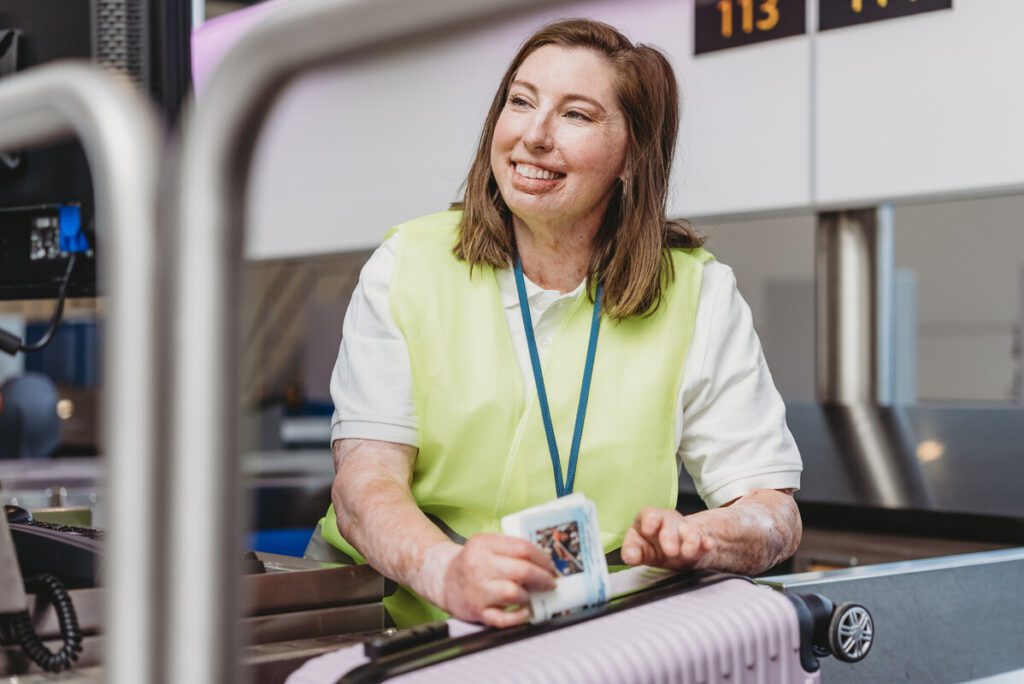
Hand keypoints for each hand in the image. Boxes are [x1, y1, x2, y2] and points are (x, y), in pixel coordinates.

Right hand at [435, 534, 557, 627]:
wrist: (444, 580)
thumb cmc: (472, 562)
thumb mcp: (487, 544)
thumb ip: (511, 548)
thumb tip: (544, 562)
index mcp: (484, 544)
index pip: (522, 548)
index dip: (542, 558)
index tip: (550, 566)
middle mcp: (479, 566)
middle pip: (522, 570)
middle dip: (543, 578)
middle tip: (549, 582)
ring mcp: (478, 590)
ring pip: (514, 593)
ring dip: (529, 595)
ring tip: (530, 594)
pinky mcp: (477, 611)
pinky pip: (503, 618)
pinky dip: (518, 616)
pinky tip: (523, 611)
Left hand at [621, 507, 714, 569]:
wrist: (676, 550)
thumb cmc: (652, 548)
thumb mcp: (640, 551)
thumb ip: (633, 553)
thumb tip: (630, 557)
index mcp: (649, 521)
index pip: (648, 514)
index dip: (648, 520)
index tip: (647, 529)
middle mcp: (667, 522)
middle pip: (669, 521)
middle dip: (669, 535)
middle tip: (670, 550)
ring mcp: (684, 530)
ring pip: (688, 531)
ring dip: (689, 541)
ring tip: (686, 553)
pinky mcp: (699, 541)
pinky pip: (704, 540)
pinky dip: (705, 543)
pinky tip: (707, 545)